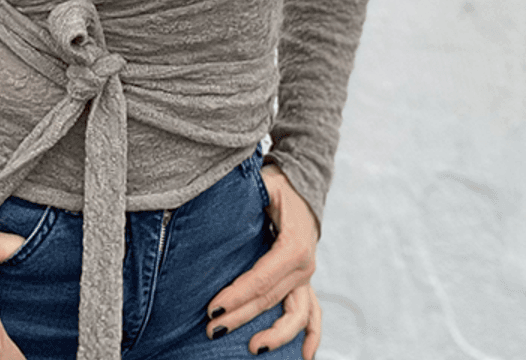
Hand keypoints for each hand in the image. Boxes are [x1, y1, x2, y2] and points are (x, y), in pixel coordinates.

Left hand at [206, 164, 321, 358]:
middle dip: (241, 317)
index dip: (237, 295)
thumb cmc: (277, 185)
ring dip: (275, 335)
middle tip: (212, 329)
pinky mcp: (304, 281)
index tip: (212, 308)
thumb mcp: (263, 184)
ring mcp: (307, 275)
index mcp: (294, 244)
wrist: (303, 183)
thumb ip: (246, 196)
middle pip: (271, 299)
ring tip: (252, 348)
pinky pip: (312, 314)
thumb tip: (215, 203)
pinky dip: (312, 337)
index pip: (262, 278)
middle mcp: (305, 264)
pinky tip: (304, 357)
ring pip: (296, 315)